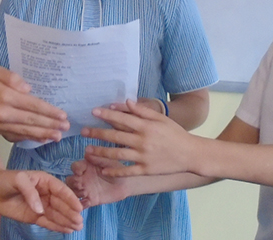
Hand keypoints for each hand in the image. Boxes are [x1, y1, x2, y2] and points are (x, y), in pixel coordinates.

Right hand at [0, 67, 69, 142]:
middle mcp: (3, 113)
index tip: (63, 115)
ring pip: (25, 131)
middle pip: (32, 121)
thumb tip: (29, 90)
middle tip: (66, 128)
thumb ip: (14, 78)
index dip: (49, 112)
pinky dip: (30, 138)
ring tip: (58, 136)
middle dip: (51, 125)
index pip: (32, 105)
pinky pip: (16, 136)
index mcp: (6, 97)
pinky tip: (41, 139)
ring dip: (43, 134)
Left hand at [0, 170, 83, 232]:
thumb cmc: (6, 179)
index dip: (70, 199)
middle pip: (61, 204)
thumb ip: (30, 192)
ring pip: (56, 214)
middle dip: (71, 213)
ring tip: (77, 227)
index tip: (79, 207)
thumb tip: (40, 209)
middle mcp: (46, 193)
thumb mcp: (18, 179)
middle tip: (79, 221)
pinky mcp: (35, 216)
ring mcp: (41, 206)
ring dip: (67, 221)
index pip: (61, 190)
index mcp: (45, 181)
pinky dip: (57, 226)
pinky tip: (66, 230)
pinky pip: (48, 222)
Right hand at [67, 157, 128, 207]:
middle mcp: (83, 177)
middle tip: (81, 185)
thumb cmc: (117, 169)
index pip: (75, 166)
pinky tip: (87, 203)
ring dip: (75, 193)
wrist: (126, 184)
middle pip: (70, 180)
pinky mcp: (90, 200)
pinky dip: (81, 205)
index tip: (80, 172)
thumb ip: (98, 158)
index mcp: (86, 166)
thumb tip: (87, 150)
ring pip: (73, 192)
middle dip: (72, 182)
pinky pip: (82, 203)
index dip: (75, 169)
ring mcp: (86, 189)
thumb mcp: (109, 162)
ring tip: (85, 193)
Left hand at [81, 100, 195, 176]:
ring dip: (100, 152)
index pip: (122, 118)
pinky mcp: (146, 170)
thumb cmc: (175, 133)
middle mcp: (142, 140)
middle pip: (115, 135)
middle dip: (97, 133)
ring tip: (88, 150)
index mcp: (146, 126)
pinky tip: (103, 170)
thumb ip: (143, 111)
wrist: (190, 154)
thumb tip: (127, 102)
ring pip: (117, 153)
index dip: (107, 115)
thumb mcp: (161, 119)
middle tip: (83, 131)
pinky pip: (127, 171)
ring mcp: (143, 156)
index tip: (93, 112)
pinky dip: (114, 171)